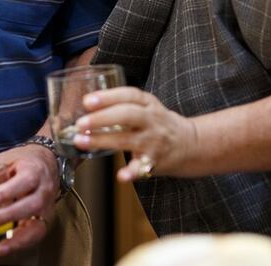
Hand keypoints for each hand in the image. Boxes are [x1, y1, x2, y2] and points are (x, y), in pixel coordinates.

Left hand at [0, 144, 59, 259]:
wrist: (46, 164)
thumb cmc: (22, 163)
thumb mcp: (1, 161)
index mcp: (33, 171)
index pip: (26, 180)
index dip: (9, 190)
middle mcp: (43, 191)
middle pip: (32, 205)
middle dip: (10, 215)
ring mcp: (45, 208)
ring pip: (38, 226)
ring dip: (18, 240)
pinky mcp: (42, 221)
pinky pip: (32, 237)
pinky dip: (15, 246)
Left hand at [74, 87, 197, 181]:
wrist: (190, 144)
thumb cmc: (159, 123)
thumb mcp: (147, 106)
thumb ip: (123, 104)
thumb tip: (87, 105)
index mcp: (148, 104)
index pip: (129, 95)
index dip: (108, 97)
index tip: (87, 101)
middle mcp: (151, 120)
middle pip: (127, 115)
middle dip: (102, 118)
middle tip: (80, 123)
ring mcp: (153, 141)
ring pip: (127, 139)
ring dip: (102, 141)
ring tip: (82, 141)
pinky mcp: (154, 161)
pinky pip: (142, 167)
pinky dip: (132, 172)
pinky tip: (121, 176)